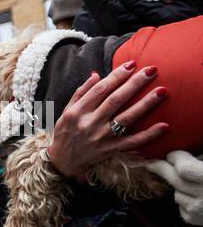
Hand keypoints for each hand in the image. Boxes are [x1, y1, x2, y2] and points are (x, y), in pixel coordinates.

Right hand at [48, 62, 168, 179]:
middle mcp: (89, 123)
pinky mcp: (110, 150)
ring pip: (126, 118)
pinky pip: (132, 142)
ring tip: (162, 91)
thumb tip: (96, 74)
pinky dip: (148, 135)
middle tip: (151, 70)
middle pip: (115, 100)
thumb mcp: (66, 112)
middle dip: (134, 84)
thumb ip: (81, 93)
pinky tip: (163, 126)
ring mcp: (101, 138)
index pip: (100, 89)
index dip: (117, 75)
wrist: (62, 162)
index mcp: (77, 112)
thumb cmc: (65, 133)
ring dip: (145, 104)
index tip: (131, 64)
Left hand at [147, 151, 202, 225]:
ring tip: (193, 182)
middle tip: (153, 162)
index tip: (173, 153)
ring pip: (177, 193)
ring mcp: (199, 210)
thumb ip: (201, 161)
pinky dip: (185, 199)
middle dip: (163, 169)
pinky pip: (180, 205)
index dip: (177, 159)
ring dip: (180, 186)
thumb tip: (195, 153)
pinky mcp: (195, 220)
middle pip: (176, 180)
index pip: (185, 169)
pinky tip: (197, 196)